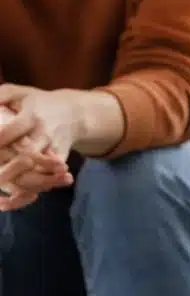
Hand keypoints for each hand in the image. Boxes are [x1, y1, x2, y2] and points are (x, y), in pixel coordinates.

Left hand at [0, 90, 76, 210]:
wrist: (76, 113)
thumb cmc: (40, 103)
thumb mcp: (20, 93)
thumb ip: (0, 95)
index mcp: (32, 116)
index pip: (9, 132)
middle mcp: (44, 134)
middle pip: (27, 156)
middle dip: (8, 170)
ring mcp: (53, 149)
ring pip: (38, 172)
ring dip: (19, 186)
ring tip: (0, 200)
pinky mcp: (58, 162)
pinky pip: (46, 180)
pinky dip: (28, 193)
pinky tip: (7, 202)